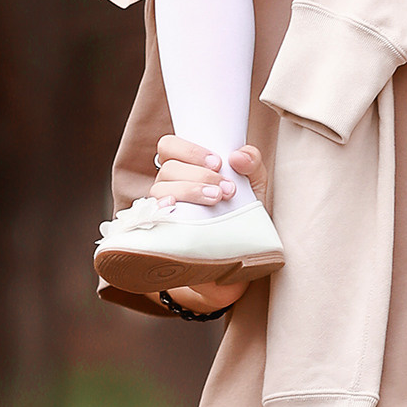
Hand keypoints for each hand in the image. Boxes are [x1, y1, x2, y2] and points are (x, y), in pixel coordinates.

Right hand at [146, 134, 260, 313]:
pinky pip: (151, 217)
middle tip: (225, 189)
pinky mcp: (162, 233)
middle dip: (199, 175)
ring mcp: (163, 210)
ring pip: (161, 189)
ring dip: (189, 190)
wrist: (240, 260)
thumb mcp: (255, 186)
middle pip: (169, 168)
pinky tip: (176, 209)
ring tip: (216, 200)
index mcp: (186, 169)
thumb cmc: (242, 215)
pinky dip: (162, 209)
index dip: (189, 149)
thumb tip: (238, 156)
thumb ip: (252, 164)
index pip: (169, 146)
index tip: (217, 162)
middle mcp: (170, 186)